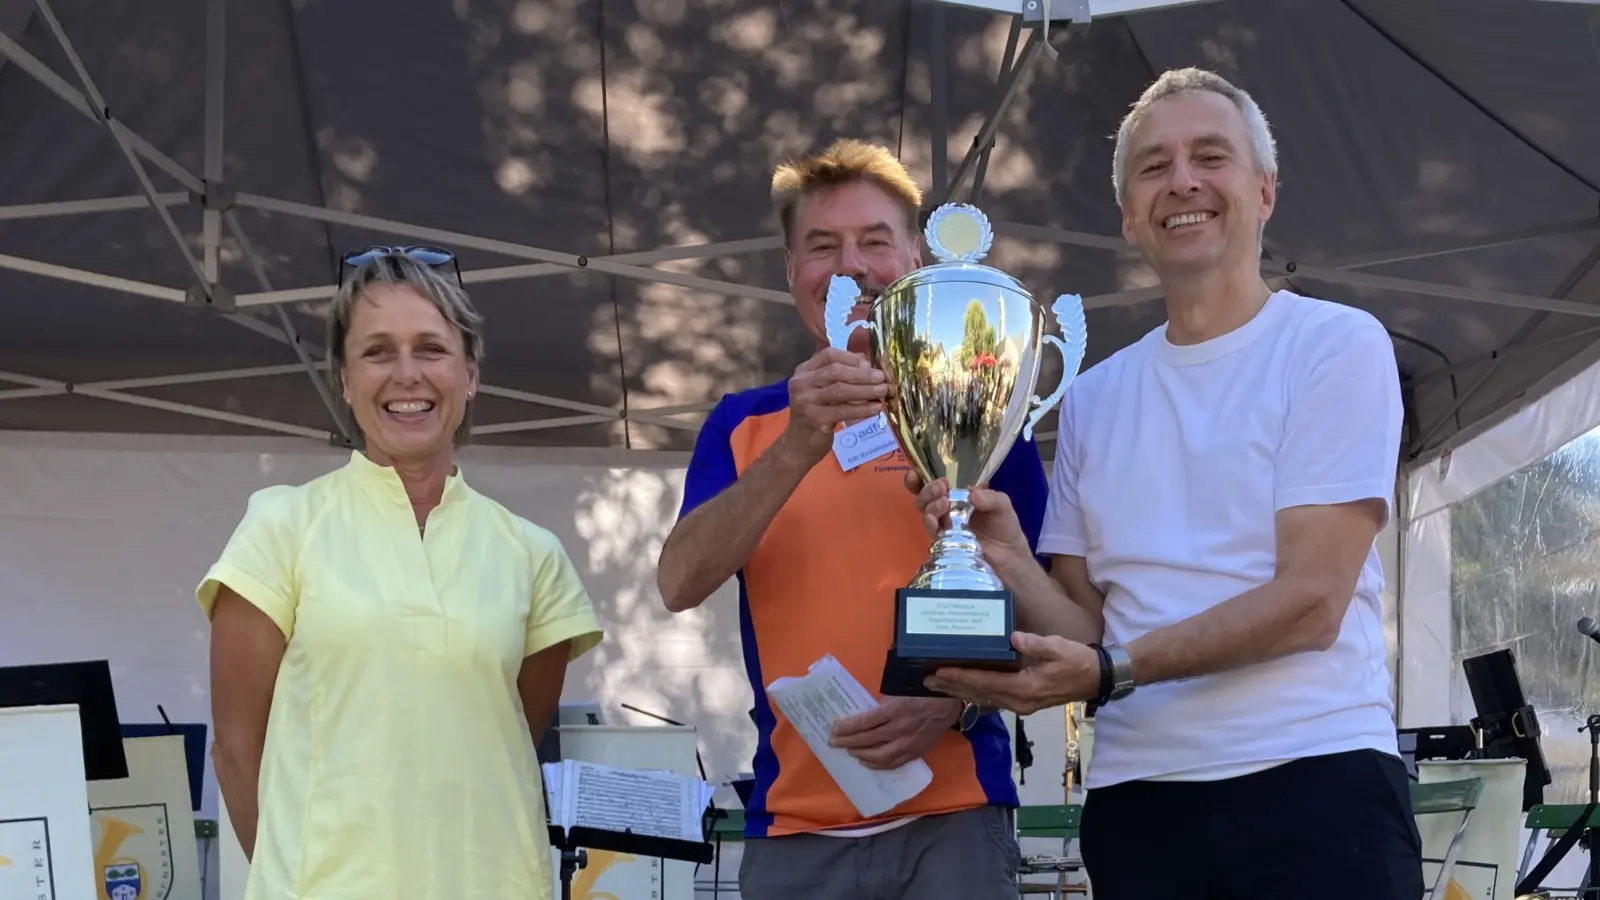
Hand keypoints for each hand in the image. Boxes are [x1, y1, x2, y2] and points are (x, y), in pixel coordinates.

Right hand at [781, 347, 887, 463]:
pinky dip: (862, 409)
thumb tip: (867, 362)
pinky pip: (843, 410)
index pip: (829, 355)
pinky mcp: (815, 419)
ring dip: (866, 390)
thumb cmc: (816, 413)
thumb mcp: (823, 390)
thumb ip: (841, 374)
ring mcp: (805, 401)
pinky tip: (875, 409)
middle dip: (862, 374)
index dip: (851, 358)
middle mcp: (801, 383)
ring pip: (841, 390)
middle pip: (836, 371)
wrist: (800, 444)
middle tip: (882, 378)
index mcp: (804, 371)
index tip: (869, 365)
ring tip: (883, 391)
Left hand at [828, 696, 961, 769]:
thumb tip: (862, 714)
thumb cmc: (921, 692)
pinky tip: (867, 762)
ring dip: (861, 755)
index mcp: (896, 709)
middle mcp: (901, 728)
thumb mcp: (900, 690)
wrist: (949, 703)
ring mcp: (909, 743)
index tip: (834, 729)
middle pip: (869, 739)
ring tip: (849, 751)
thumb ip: (882, 703)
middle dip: (848, 742)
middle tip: (834, 743)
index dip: (847, 727)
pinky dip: (878, 765)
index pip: (865, 722)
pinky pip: (894, 763)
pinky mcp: (917, 752)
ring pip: (880, 756)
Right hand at [904, 473, 1031, 570]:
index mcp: (958, 494)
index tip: (916, 473)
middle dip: (928, 490)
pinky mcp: (944, 540)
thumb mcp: (1003, 505)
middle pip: (925, 496)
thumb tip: (972, 494)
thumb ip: (991, 497)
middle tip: (941, 488)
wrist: (1010, 555)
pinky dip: (930, 523)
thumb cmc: (1005, 526)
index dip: (921, 477)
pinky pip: (932, 530)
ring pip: (926, 511)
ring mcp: (944, 525)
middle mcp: (947, 508)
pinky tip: (935, 520)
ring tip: (944, 502)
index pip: (935, 483)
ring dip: (930, 505)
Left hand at [924, 633, 1101, 715]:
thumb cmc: (1077, 661)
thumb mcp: (1058, 648)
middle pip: (979, 695)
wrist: (1096, 679)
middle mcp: (1019, 702)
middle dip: (952, 688)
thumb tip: (1013, 636)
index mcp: (1025, 689)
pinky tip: (963, 689)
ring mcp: (1021, 705)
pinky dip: (975, 694)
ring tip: (938, 686)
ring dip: (960, 692)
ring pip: (984, 699)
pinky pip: (993, 700)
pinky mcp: (1024, 702)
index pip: (986, 683)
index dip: (961, 678)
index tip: (939, 673)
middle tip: (926, 682)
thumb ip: (1035, 643)